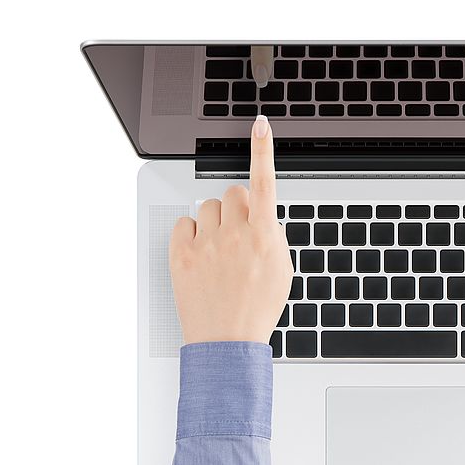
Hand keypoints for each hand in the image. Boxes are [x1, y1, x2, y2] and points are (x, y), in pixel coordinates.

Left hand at [169, 116, 291, 344]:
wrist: (227, 340)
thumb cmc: (257, 308)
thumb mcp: (283, 271)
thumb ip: (274, 237)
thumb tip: (262, 217)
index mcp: (264, 236)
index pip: (264, 181)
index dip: (263, 149)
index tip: (261, 125)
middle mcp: (235, 234)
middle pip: (233, 193)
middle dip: (238, 208)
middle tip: (239, 235)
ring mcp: (206, 243)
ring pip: (208, 207)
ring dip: (215, 222)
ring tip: (220, 251)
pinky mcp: (181, 253)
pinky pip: (185, 223)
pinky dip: (192, 234)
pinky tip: (201, 254)